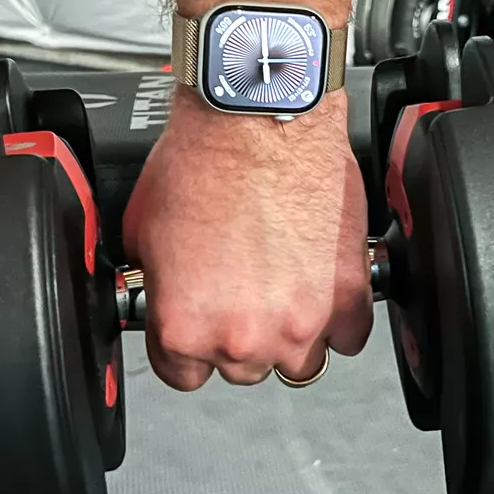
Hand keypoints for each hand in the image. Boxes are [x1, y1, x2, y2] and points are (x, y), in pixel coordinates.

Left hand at [122, 89, 374, 389]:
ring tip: (284, 289)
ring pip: (298, 363)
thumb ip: (158, 287)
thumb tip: (163, 297)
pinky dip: (337, 320)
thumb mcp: (145, 232)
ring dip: (290, 333)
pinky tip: (321, 288)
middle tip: (242, 290)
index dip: (190, 344)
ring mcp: (301, 321)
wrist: (259, 118)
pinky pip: (347, 339)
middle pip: (241, 369)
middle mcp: (241, 335)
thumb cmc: (204, 159)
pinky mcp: (348, 297)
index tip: (200, 324)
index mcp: (184, 326)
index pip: (182, 374)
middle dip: (240, 334)